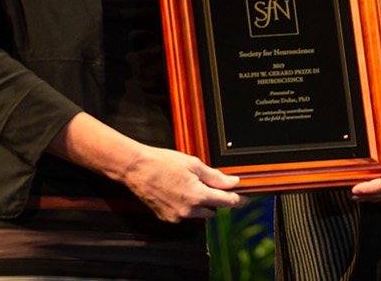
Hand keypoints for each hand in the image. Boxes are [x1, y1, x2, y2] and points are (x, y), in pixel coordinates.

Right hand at [117, 145, 243, 222]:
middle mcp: (189, 210)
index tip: (245, 198)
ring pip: (198, 214)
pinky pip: (183, 215)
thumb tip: (233, 182)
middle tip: (204, 183)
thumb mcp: (193, 164)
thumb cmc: (161, 162)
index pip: (227, 202)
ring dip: (198, 203)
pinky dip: (184, 206)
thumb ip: (215, 176)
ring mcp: (177, 216)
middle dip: (213, 199)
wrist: (135, 168)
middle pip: (213, 210)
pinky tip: (174, 191)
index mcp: (198, 195)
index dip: (239, 200)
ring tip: (185, 185)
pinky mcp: (166, 218)